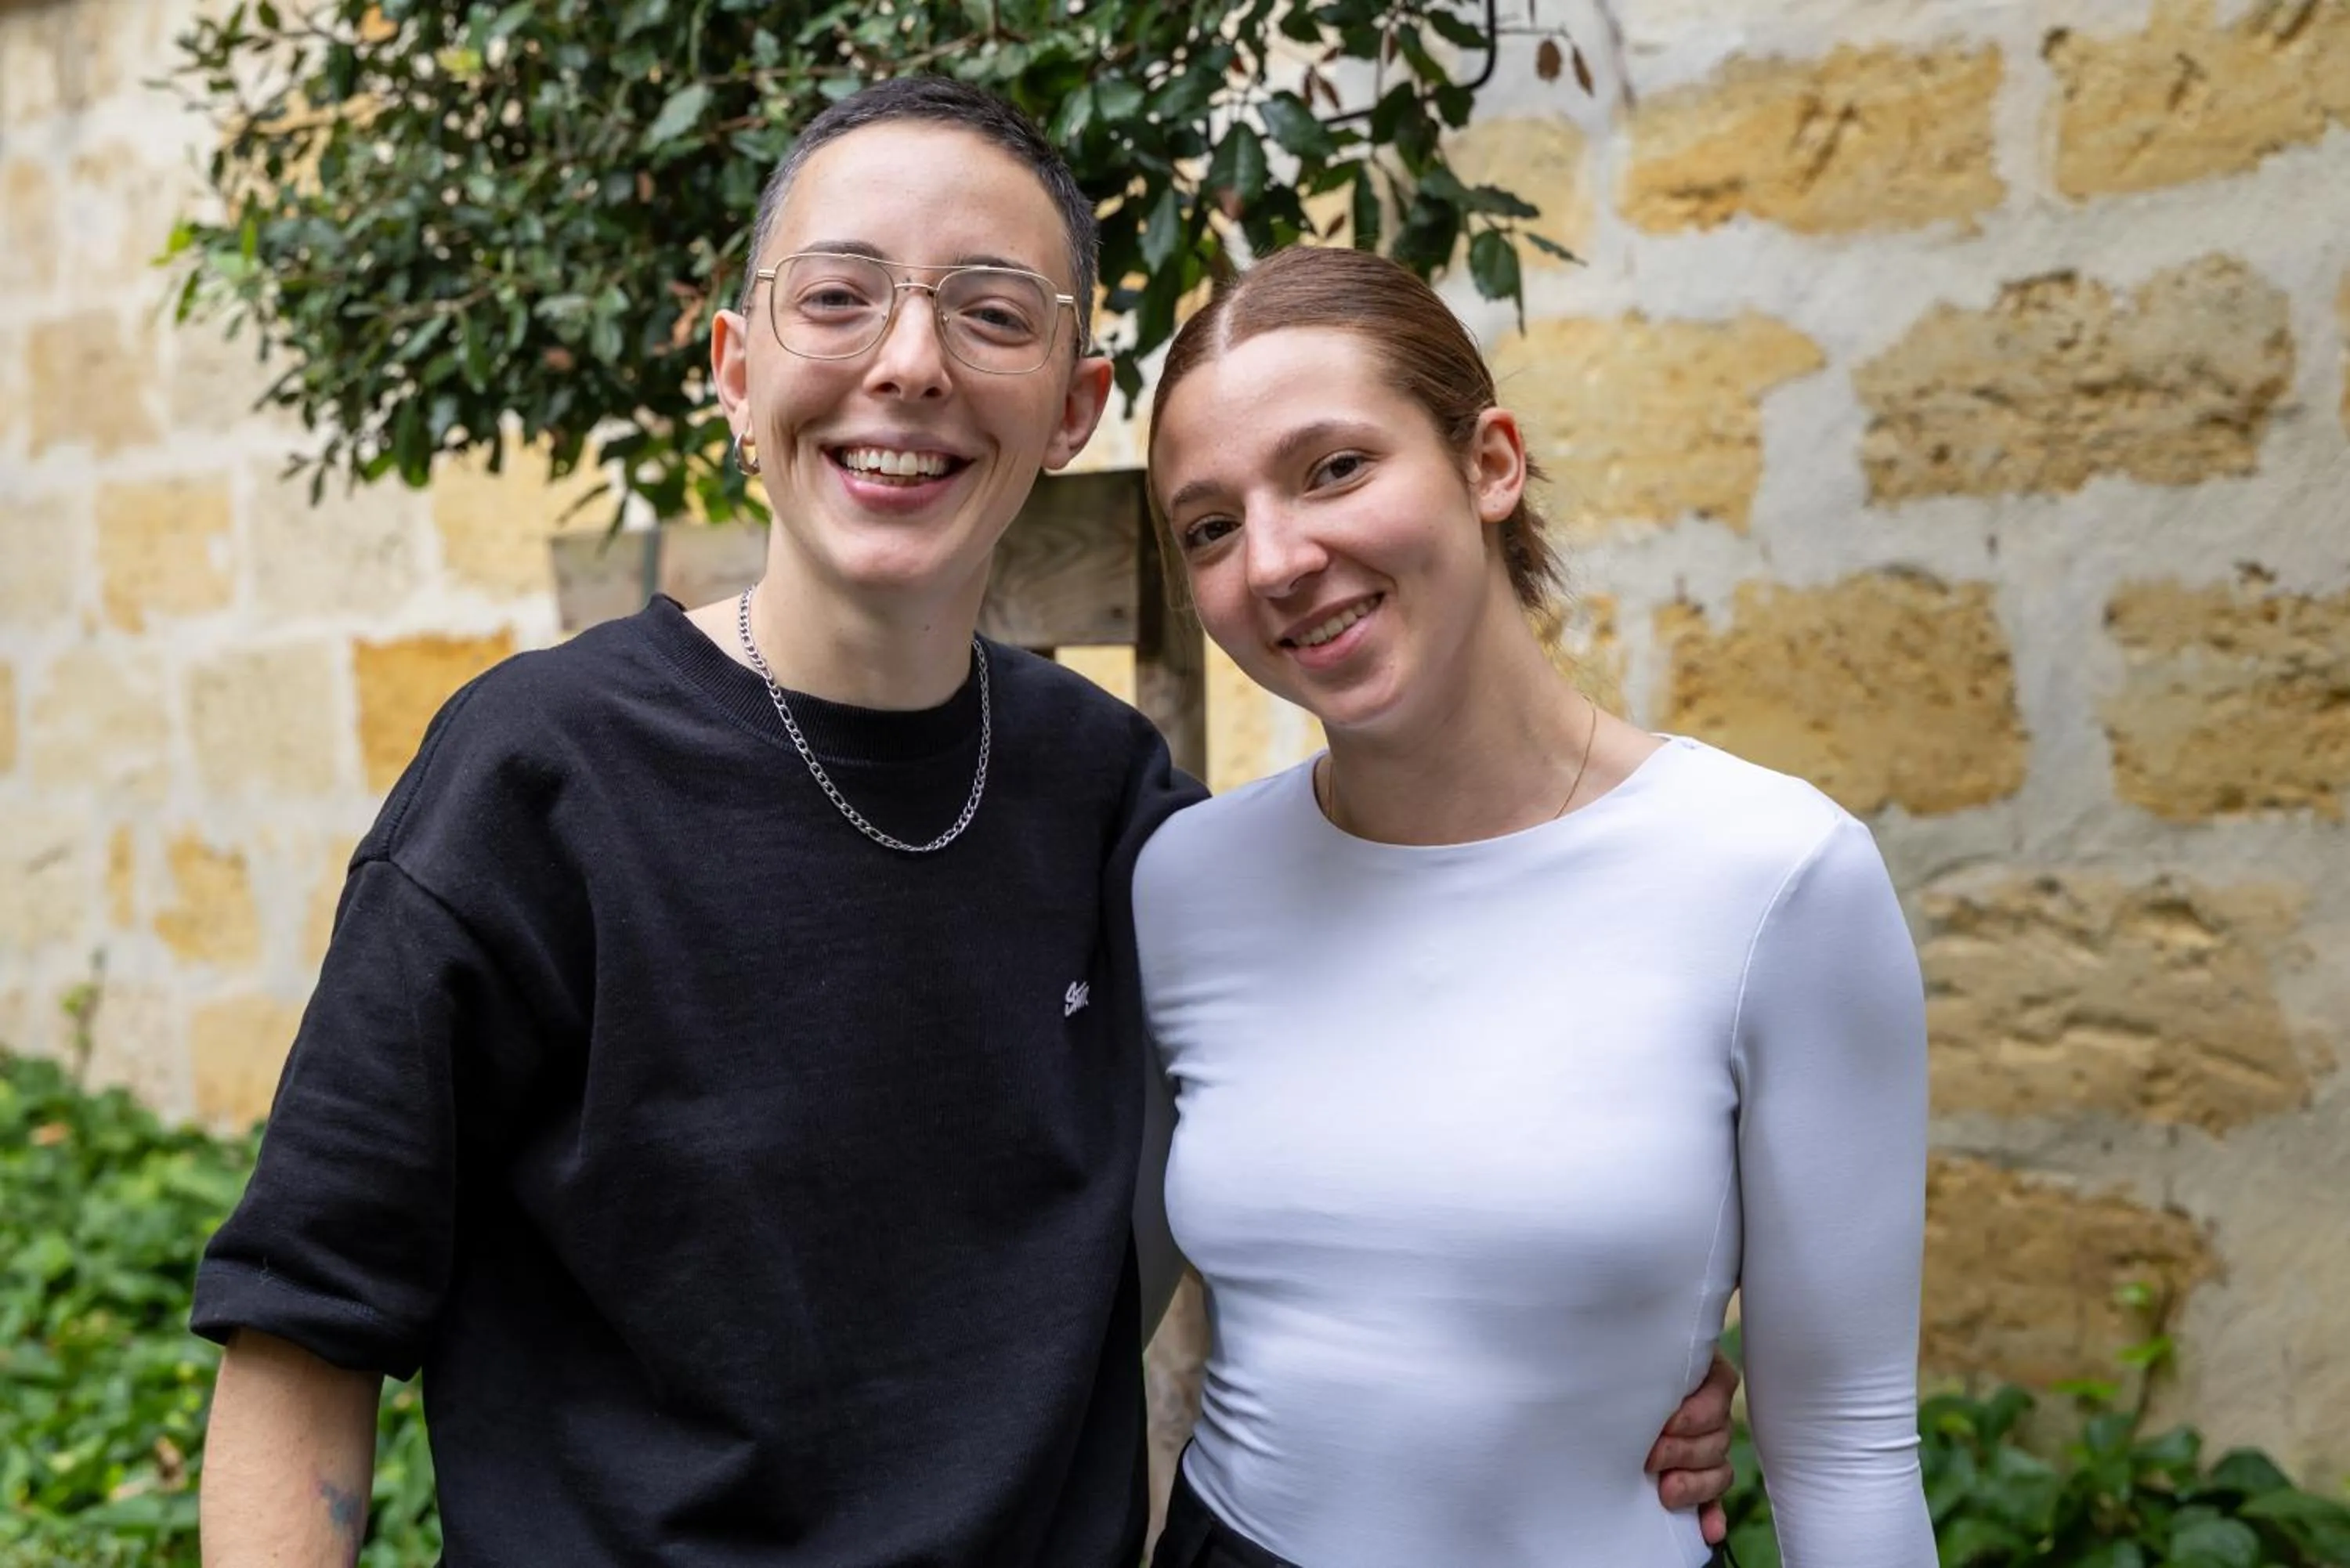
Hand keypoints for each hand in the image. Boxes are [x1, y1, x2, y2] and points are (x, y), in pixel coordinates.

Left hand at [1647, 1348, 1739, 1545]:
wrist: (1612, 1381)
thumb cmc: (1629, 1364)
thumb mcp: (1647, 1356)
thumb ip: (1656, 1366)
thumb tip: (1646, 1378)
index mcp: (1708, 1378)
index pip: (1717, 1398)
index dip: (1692, 1417)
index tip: (1664, 1426)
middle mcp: (1714, 1415)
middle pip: (1716, 1439)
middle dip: (1682, 1451)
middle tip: (1650, 1458)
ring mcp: (1710, 1449)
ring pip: (1719, 1472)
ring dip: (1693, 1485)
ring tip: (1666, 1492)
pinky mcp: (1700, 1478)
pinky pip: (1715, 1500)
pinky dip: (1711, 1516)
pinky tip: (1707, 1532)